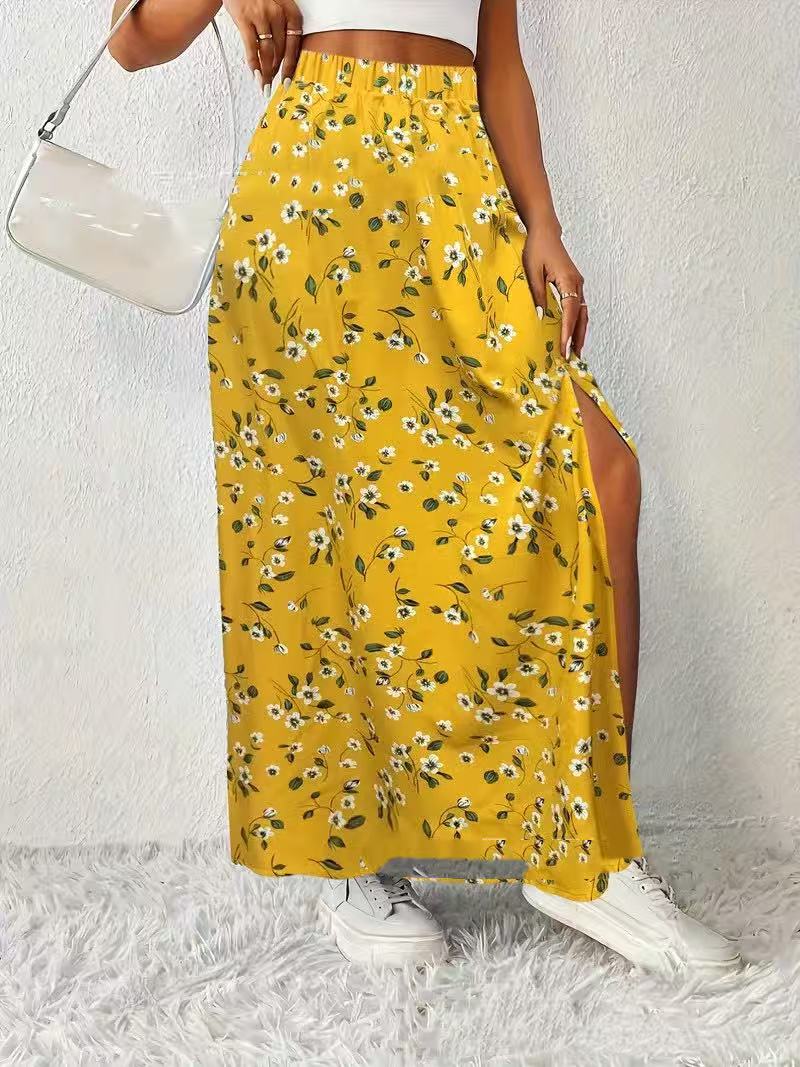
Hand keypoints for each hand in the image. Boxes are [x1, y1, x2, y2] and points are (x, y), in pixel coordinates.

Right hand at [223, 0, 302, 93]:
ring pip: (268, 52)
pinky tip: (255, 73)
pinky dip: (254, 64)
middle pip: (281, 51)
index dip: (291, 66)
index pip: (294, 45)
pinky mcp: (245, 18)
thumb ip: (282, 27)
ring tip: (264, 83)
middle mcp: (278, 13)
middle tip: (274, 84)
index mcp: (290, 11)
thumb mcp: (277, 6)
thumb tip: (283, 55)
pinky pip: (252, 48)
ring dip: (266, 72)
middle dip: (277, 72)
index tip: (288, 80)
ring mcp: (261, 16)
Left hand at [522, 226, 586, 358]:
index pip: (570, 311)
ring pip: (583, 312)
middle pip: (581, 315)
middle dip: (577, 336)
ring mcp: (577, 283)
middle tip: (572, 356)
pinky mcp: (574, 283)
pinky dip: (577, 321)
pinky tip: (572, 332)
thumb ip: (538, 294)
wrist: (545, 231)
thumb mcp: (532, 271)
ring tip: (575, 350)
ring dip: (580, 331)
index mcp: (567, 280)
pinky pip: (579, 306)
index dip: (568, 331)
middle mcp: (577, 283)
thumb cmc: (536, 248)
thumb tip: (542, 318)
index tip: (564, 347)